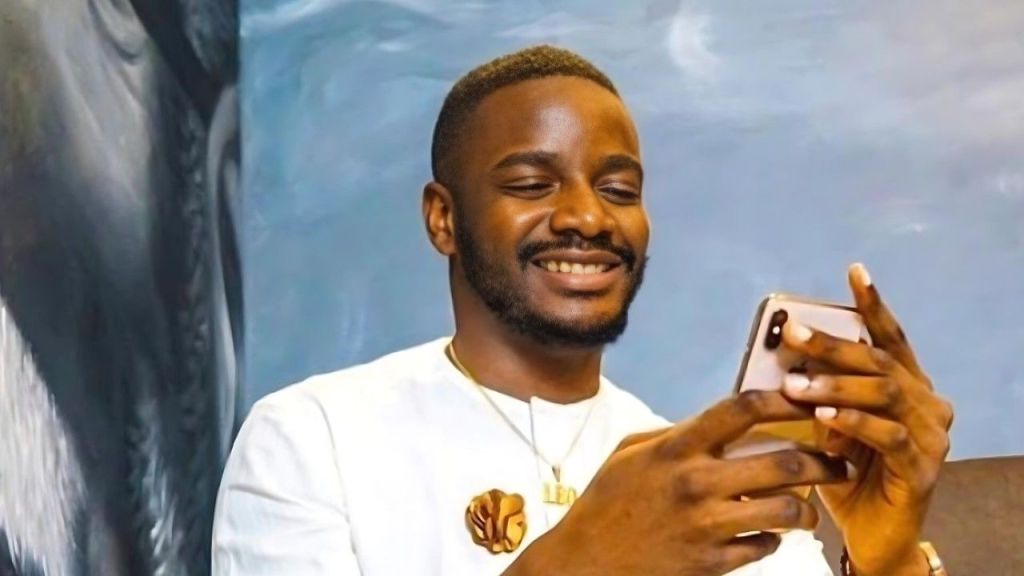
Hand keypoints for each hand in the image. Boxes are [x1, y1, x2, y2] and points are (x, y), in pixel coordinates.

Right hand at [504, 391, 850, 575]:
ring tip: (809, 507)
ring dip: (806, 508)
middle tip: (836, 462)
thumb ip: (676, 435)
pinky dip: (772, 540)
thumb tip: (719, 424)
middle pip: (784, 463)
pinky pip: (765, 547)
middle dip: (822, 461)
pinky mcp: (712, 563)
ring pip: (787, 510)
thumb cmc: (605, 504)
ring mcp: (706, 526)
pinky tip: (766, 534)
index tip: (805, 397)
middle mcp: (695, 483)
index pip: (742, 410)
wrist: (585, 565)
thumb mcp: (630, 454)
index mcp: (675, 448)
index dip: (783, 399)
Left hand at [780, 263, 953, 575]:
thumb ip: (820, 394)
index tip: (855, 271)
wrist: (871, 535)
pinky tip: (825, 416)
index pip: (890, 339)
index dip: (873, 305)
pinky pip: (889, 436)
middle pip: (881, 361)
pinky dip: (854, 422)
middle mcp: (928, 404)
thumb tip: (788, 361)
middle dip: (834, 344)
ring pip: (886, 393)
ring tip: (796, 384)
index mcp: (908, 387)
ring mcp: (932, 437)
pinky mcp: (923, 470)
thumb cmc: (847, 475)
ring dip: (836, 385)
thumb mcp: (827, 426)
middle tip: (793, 332)